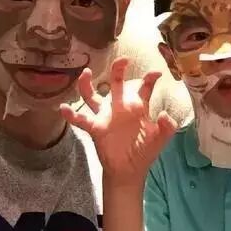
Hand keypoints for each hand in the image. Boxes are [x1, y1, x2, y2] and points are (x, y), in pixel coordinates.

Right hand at [60, 57, 177, 185]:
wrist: (130, 170)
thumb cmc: (145, 151)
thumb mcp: (160, 139)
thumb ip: (166, 126)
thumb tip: (163, 114)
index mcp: (138, 106)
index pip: (144, 87)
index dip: (150, 78)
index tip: (156, 73)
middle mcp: (121, 106)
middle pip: (117, 83)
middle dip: (118, 70)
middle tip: (123, 59)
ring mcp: (107, 116)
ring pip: (93, 96)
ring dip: (87, 84)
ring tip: (86, 72)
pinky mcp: (96, 128)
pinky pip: (81, 120)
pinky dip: (71, 115)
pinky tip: (63, 108)